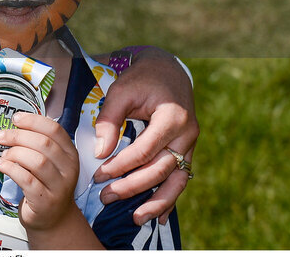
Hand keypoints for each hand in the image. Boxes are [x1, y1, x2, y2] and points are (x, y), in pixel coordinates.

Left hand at [0, 112, 79, 231]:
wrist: (53, 218)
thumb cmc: (45, 183)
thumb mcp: (49, 161)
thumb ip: (37, 142)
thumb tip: (15, 122)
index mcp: (70, 153)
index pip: (54, 129)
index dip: (33, 121)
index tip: (15, 118)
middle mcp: (69, 169)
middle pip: (44, 144)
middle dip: (18, 136)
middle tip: (1, 136)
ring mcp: (59, 186)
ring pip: (37, 161)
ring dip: (14, 153)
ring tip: (3, 154)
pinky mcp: (45, 201)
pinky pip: (27, 180)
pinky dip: (11, 169)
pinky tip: (1, 165)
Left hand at [93, 48, 197, 224]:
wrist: (167, 71)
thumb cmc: (141, 79)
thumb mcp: (121, 91)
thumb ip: (109, 120)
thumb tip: (99, 152)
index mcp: (172, 118)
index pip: (145, 150)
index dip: (121, 165)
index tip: (99, 175)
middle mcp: (187, 134)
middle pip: (160, 169)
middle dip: (133, 187)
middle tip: (107, 197)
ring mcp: (190, 145)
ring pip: (176, 181)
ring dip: (156, 202)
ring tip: (135, 218)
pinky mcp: (186, 151)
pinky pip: (179, 179)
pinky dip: (169, 198)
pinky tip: (157, 216)